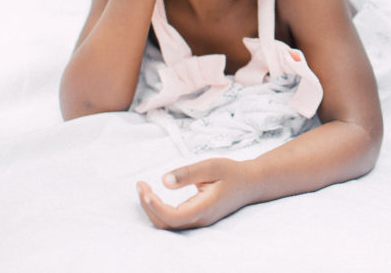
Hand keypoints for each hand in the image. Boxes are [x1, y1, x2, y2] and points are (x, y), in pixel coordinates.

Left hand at [136, 158, 250, 229]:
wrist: (250, 183)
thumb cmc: (232, 172)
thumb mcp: (211, 166)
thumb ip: (188, 173)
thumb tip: (164, 181)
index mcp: (205, 207)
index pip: (174, 217)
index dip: (156, 207)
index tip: (146, 191)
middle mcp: (200, 218)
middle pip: (166, 223)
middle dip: (148, 206)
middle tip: (141, 185)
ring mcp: (198, 220)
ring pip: (167, 223)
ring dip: (151, 208)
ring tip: (144, 189)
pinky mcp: (196, 217)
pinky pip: (172, 219)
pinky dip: (159, 209)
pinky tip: (153, 195)